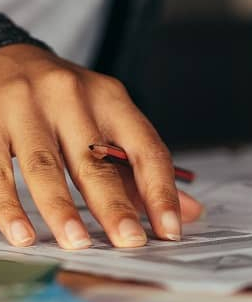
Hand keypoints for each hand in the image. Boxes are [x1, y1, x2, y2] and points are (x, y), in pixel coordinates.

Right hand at [0, 44, 203, 248]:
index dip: (161, 190)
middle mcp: (72, 98)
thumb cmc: (68, 100)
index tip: (170, 228)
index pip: (145, 148)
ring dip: (61, 209)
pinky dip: (8, 205)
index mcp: (112, 99)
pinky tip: (21, 233)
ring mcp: (27, 106)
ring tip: (78, 243)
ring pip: (46, 166)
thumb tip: (184, 211)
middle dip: (115, 206)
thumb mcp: (107, 119)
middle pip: (97, 160)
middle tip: (130, 242)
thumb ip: (140, 169)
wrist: (10, 58)